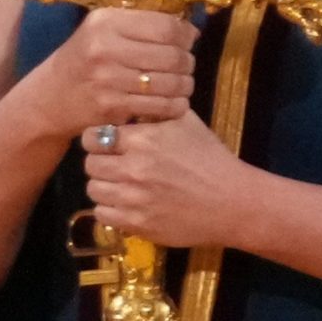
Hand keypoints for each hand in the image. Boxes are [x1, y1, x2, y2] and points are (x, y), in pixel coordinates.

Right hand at [31, 8, 195, 138]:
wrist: (52, 95)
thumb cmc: (85, 57)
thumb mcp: (102, 28)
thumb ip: (138, 23)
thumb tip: (187, 26)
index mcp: (106, 21)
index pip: (164, 26)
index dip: (185, 33)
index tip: (191, 38)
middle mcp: (106, 47)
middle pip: (171, 56)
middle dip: (188, 61)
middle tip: (188, 64)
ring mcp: (108, 79)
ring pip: (169, 83)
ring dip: (185, 85)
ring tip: (184, 83)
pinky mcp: (111, 107)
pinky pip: (158, 106)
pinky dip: (175, 106)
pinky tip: (176, 102)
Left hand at [82, 110, 258, 250]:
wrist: (231, 201)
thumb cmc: (209, 156)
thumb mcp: (184, 121)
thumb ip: (154, 109)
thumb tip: (129, 96)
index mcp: (142, 139)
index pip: (93, 136)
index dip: (96, 137)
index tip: (104, 141)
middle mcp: (133, 169)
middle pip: (90, 164)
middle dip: (99, 161)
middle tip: (111, 162)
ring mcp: (133, 199)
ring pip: (93, 190)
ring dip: (103, 184)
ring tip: (117, 182)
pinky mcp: (137, 224)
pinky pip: (102, 215)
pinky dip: (109, 209)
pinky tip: (124, 203)